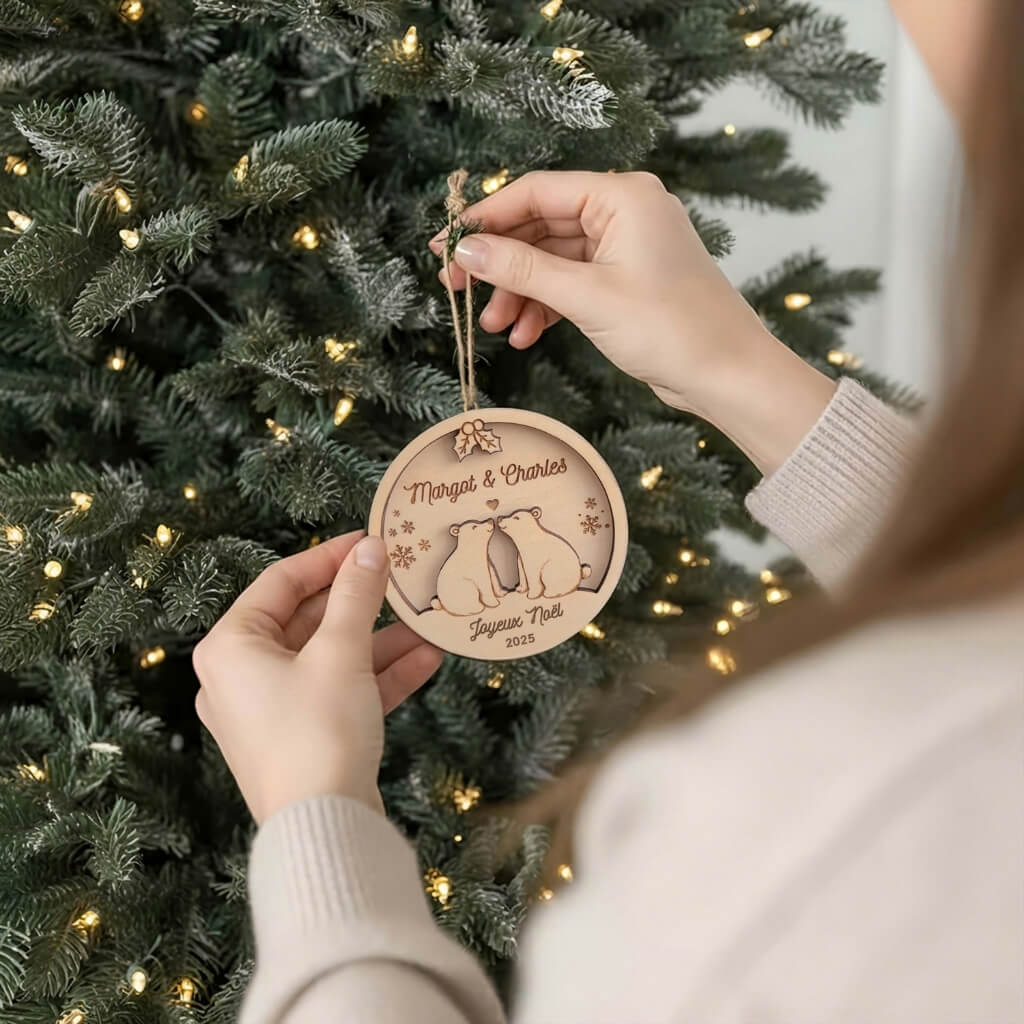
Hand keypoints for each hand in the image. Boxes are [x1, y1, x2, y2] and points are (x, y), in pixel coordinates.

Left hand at [193, 531, 442, 823]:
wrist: (325, 830)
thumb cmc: (318, 731)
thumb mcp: (341, 653)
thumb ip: (356, 595)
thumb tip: (370, 549)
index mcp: (230, 648)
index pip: (280, 582)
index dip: (328, 557)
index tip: (370, 540)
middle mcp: (241, 676)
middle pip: (307, 620)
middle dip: (362, 603)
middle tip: (402, 577)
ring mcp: (271, 711)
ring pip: (330, 658)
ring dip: (380, 641)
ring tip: (427, 622)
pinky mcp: (301, 738)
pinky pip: (339, 692)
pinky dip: (377, 676)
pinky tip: (427, 659)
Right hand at [430, 170, 835, 475]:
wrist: (728, 375)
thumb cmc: (671, 328)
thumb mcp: (587, 296)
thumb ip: (522, 270)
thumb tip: (464, 252)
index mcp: (622, 196)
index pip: (535, 192)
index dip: (485, 220)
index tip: (443, 247)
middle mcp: (623, 211)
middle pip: (540, 226)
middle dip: (501, 265)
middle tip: (458, 293)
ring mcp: (625, 247)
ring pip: (553, 260)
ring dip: (521, 292)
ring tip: (497, 328)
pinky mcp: (626, 280)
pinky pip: (572, 283)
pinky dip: (547, 307)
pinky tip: (526, 336)